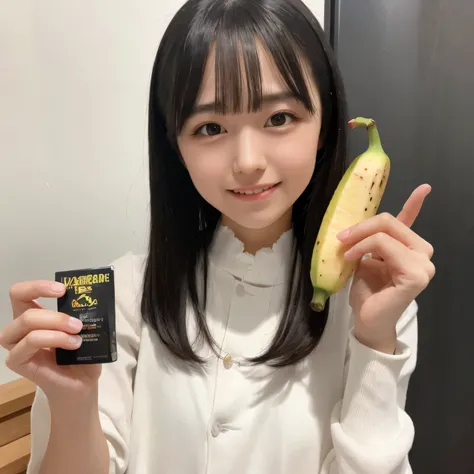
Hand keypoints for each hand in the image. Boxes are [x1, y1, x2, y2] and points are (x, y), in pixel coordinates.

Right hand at [0, 281, 101, 403]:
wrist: (82, 384)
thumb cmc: (82, 354)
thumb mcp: (85, 328)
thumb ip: (82, 312)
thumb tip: (94, 296)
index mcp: (34, 315)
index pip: (21, 292)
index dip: (38, 285)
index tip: (63, 289)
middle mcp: (20, 328)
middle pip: (20, 300)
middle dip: (54, 308)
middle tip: (77, 322)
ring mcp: (16, 344)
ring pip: (27, 321)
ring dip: (56, 324)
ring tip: (77, 334)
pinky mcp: (17, 361)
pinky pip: (30, 342)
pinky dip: (54, 338)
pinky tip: (72, 345)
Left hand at [337, 184, 435, 352]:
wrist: (367, 319)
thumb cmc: (367, 292)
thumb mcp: (365, 259)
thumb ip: (369, 242)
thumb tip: (356, 223)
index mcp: (410, 248)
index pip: (410, 220)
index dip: (415, 203)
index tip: (424, 187)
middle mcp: (422, 253)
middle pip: (391, 221)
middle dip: (362, 226)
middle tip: (341, 237)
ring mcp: (423, 264)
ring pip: (386, 232)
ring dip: (360, 238)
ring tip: (345, 251)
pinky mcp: (416, 275)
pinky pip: (385, 246)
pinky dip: (364, 247)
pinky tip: (352, 257)